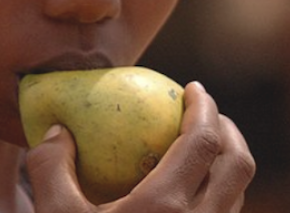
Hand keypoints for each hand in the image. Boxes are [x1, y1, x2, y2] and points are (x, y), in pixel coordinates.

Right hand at [24, 82, 254, 212]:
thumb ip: (50, 167)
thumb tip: (57, 130)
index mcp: (165, 209)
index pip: (203, 142)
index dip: (204, 108)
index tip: (193, 88)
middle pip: (239, 165)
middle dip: (228, 129)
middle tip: (205, 112)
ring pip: (238, 197)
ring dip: (227, 163)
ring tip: (200, 149)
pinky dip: (218, 195)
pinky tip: (188, 195)